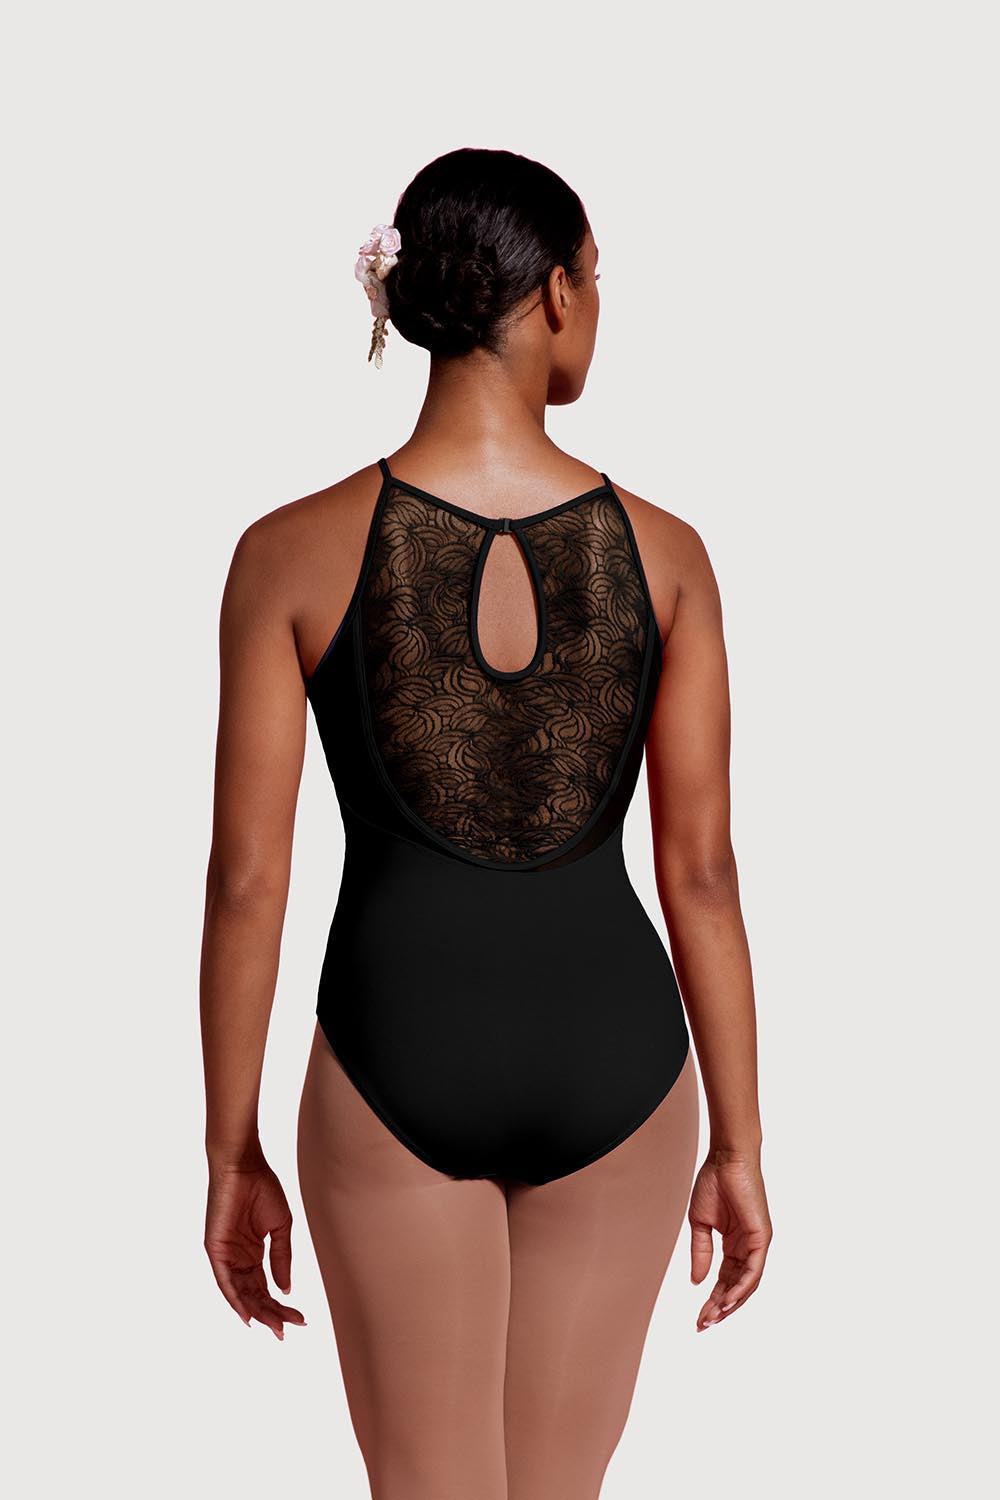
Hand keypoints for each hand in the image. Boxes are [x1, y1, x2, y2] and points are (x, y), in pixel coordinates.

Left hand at [204, 1158, 307, 1338]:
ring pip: (240, 1293)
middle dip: (272, 1313)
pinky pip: (224, 1281)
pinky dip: (234, 1300)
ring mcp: (225, 1256)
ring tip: (275, 1326)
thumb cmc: (262, 1189)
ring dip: (257, 1311)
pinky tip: (247, 1315)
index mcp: (252, 1253)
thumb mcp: (279, 1228)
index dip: (280, 1305)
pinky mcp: (215, 1250)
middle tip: (289, 1328)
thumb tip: (285, 1288)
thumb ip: (281, 1257)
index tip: (299, 1319)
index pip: (265, 1287)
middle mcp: (237, 1259)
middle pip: (254, 1295)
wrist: (245, 1166)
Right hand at [688, 1148, 771, 1330]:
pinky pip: (754, 1270)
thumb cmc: (713, 1183)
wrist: (726, 1159)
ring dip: (730, 1303)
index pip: (725, 1280)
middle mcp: (748, 1248)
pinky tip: (728, 1300)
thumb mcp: (700, 1224)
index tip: (699, 1318)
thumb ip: (701, 1252)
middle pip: (736, 1287)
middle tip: (703, 1325)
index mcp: (734, 1245)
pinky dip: (742, 1287)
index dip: (713, 1299)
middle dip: (720, 1308)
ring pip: (747, 1284)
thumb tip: (697, 1281)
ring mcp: (756, 1244)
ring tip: (713, 1318)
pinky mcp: (761, 1238)